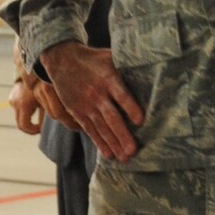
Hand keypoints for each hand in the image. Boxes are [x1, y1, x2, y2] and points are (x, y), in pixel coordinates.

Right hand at [8, 71, 43, 134]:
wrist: (33, 66)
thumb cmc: (43, 82)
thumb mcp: (47, 98)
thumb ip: (47, 113)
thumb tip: (49, 126)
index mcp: (23, 103)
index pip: (24, 126)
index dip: (33, 130)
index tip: (42, 127)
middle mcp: (15, 102)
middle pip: (20, 124)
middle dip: (30, 128)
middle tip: (40, 126)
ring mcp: (12, 99)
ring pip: (19, 116)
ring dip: (28, 117)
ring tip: (38, 110)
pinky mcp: (12, 97)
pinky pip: (18, 108)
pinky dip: (25, 110)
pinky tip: (33, 103)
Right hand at [40, 41, 144, 161]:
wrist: (62, 59)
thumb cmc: (93, 59)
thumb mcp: (109, 56)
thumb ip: (127, 65)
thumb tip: (152, 68)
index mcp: (108, 78)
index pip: (121, 95)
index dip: (130, 108)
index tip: (140, 121)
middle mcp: (97, 94)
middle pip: (111, 117)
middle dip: (122, 135)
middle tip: (133, 151)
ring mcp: (86, 105)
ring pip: (101, 127)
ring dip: (113, 143)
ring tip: (124, 158)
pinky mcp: (77, 112)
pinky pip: (90, 129)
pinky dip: (99, 142)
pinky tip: (108, 154)